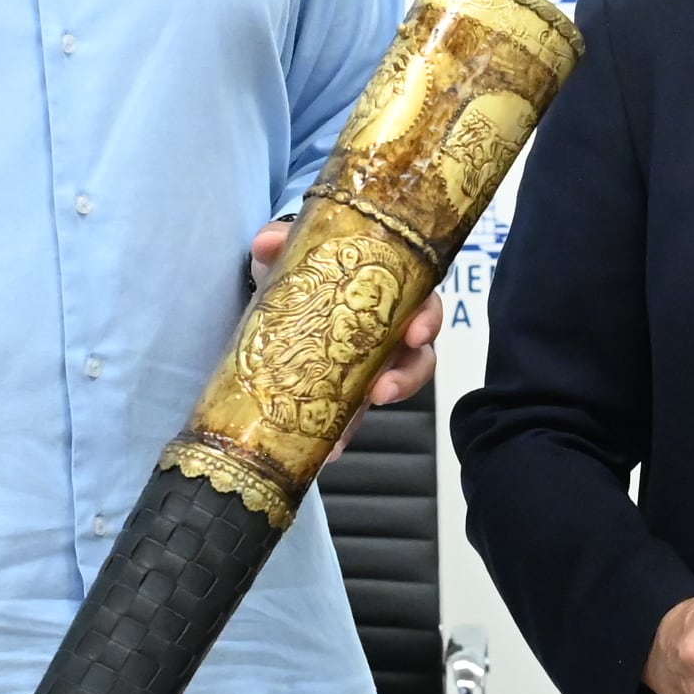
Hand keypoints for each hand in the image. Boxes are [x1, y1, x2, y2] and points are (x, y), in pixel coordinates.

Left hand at [249, 217, 443, 443]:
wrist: (278, 296)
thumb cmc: (305, 270)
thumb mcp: (294, 254)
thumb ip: (282, 243)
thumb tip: (266, 242)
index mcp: (391, 294)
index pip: (424, 305)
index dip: (427, 320)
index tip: (416, 334)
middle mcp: (391, 332)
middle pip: (419, 356)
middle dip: (407, 376)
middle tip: (383, 391)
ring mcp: (372, 365)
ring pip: (391, 390)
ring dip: (369, 414)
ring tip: (349, 432)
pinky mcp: (350, 392)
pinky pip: (355, 417)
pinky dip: (342, 435)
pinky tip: (327, 450)